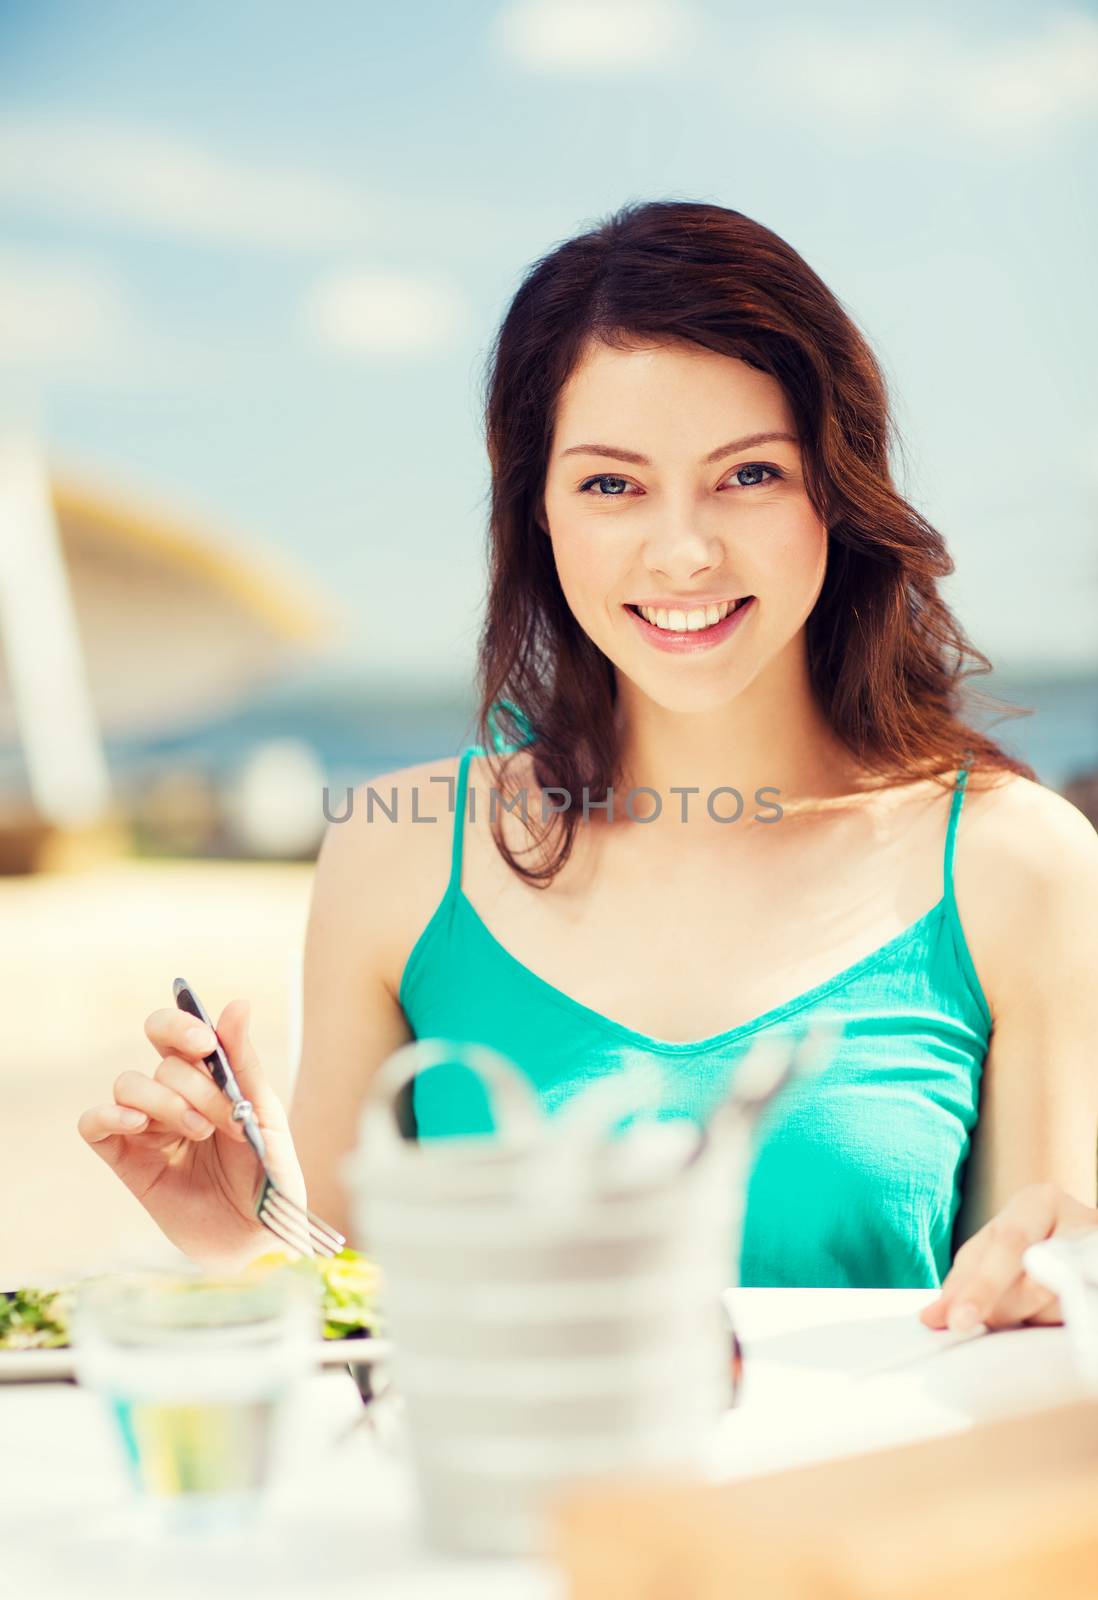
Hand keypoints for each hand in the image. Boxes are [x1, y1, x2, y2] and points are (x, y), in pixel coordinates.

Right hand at [77, 998, 306, 1271]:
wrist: (258, 1234)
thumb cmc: (268, 1172)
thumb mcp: (263, 1113)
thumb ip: (243, 1061)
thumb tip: (238, 1003)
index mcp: (206, 1077)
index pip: (175, 1031)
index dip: (181, 1026)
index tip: (205, 1044)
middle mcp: (173, 1096)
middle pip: (159, 1061)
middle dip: (194, 1084)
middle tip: (221, 1112)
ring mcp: (147, 1126)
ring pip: (128, 1084)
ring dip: (166, 1103)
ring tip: (199, 1133)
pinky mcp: (125, 1160)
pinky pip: (94, 1124)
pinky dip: (108, 1115)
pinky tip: (138, 1125)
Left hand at [920, 1181, 1097, 1333]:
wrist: (1084, 1242)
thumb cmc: (1031, 1243)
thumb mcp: (992, 1252)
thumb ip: (962, 1282)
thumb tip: (933, 1318)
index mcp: (1038, 1201)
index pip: (1008, 1243)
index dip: (982, 1287)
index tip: (959, 1321)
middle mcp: (1076, 1217)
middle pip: (1036, 1277)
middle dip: (1004, 1308)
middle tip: (982, 1325)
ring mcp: (1097, 1247)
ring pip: (1061, 1302)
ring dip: (1033, 1319)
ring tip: (1026, 1312)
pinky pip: (1082, 1311)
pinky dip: (1060, 1324)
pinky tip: (1050, 1321)